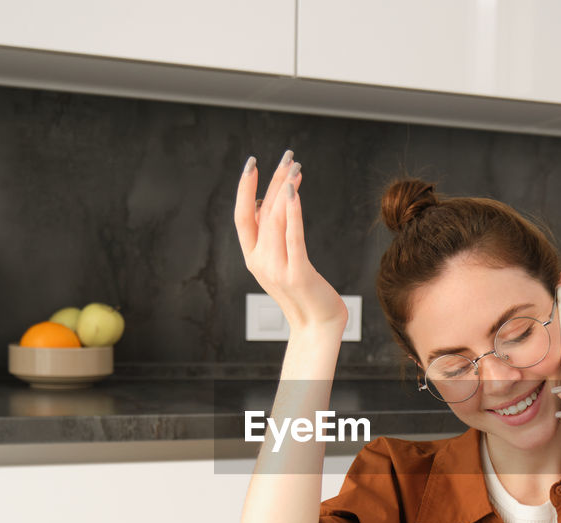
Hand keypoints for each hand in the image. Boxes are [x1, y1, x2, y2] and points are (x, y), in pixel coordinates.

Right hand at [234, 151, 347, 334]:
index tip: (252, 163)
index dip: (244, 189)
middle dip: (273, 179)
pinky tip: (294, 191)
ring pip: (276, 219)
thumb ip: (273, 238)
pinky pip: (293, 236)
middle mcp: (260, 262)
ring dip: (285, 188)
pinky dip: (292, 211)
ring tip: (296, 167)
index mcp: (253, 259)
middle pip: (262, 211)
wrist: (318, 328)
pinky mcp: (298, 273)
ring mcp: (277, 269)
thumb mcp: (282, 263)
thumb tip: (269, 203)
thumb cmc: (306, 294)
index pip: (242, 216)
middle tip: (286, 156)